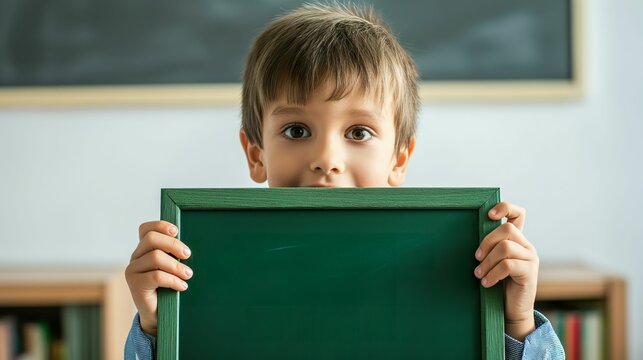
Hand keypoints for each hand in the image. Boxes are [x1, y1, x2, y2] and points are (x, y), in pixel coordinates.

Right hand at [125, 221, 192, 335]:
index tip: (177, 231)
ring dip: (176, 265)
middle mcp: (135, 257)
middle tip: (187, 255)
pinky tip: (182, 286)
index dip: (160, 226)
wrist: (158, 315)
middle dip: (173, 244)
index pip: (145, 229)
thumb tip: (187, 246)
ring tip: (188, 274)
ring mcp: (133, 270)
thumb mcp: (171, 267)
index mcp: (144, 249)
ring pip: (155, 257)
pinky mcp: (135, 285)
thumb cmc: (168, 288)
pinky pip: (156, 276)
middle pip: (151, 239)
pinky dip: (173, 280)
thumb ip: (173, 254)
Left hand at [474, 202, 537, 340]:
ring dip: (487, 261)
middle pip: (507, 229)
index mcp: (517, 240)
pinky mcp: (529, 273)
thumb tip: (466, 235)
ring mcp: (530, 258)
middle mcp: (526, 246)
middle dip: (487, 242)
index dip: (505, 208)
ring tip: (479, 274)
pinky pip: (508, 265)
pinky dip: (493, 274)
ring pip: (506, 247)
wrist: (512, 310)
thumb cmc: (498, 284)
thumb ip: (489, 248)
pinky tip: (486, 283)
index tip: (489, 215)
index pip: (518, 214)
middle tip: (476, 257)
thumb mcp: (492, 262)